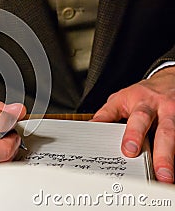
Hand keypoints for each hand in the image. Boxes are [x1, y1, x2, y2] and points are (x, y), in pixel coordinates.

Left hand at [91, 66, 174, 182]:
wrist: (168, 80)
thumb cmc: (141, 94)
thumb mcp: (121, 99)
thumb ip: (106, 114)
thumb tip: (91, 127)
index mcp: (143, 103)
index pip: (138, 119)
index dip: (133, 134)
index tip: (128, 151)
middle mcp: (164, 110)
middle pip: (165, 132)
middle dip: (162, 153)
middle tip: (160, 172)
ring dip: (171, 158)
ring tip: (168, 177)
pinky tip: (174, 168)